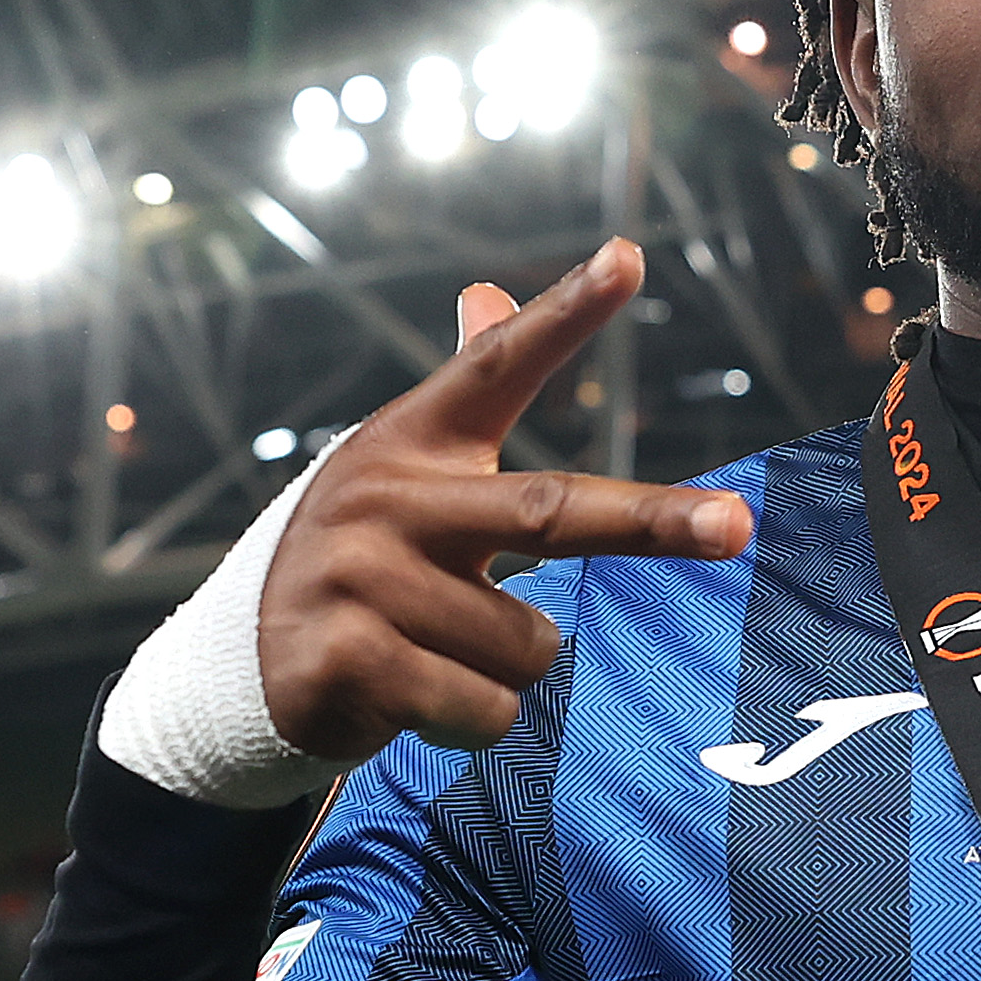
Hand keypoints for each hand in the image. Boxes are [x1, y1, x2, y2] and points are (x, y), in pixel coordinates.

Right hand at [257, 239, 750, 760]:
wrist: (242, 669)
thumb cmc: (362, 559)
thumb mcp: (406, 472)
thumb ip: (461, 387)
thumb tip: (487, 289)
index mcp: (411, 442)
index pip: (494, 366)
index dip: (562, 314)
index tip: (628, 259)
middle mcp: (388, 499)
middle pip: (551, 513)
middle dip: (653, 522)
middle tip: (738, 525)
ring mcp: (363, 578)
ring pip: (527, 644)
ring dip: (505, 671)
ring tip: (437, 655)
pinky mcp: (352, 659)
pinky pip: (483, 707)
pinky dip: (470, 721)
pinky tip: (416, 700)